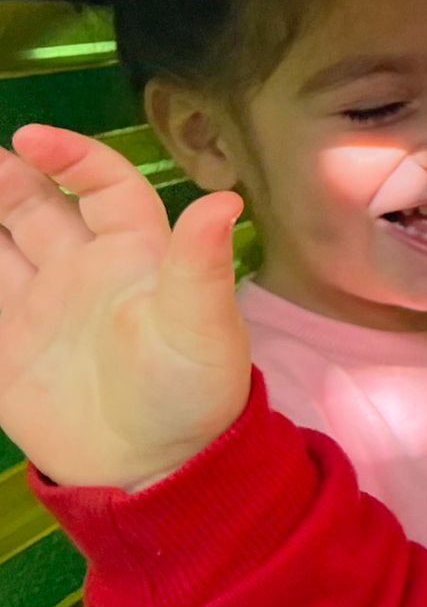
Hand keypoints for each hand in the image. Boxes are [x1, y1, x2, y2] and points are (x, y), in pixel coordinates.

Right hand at [0, 125, 249, 488]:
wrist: (157, 467)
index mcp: (136, 254)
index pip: (104, 186)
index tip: (30, 138)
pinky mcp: (9, 351)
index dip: (73, 157)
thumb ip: (202, 266)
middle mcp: (85, 270)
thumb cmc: (193, 392)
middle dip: (6, 179)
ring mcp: (41, 308)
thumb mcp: (203, 327)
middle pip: (38, 207)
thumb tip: (225, 199)